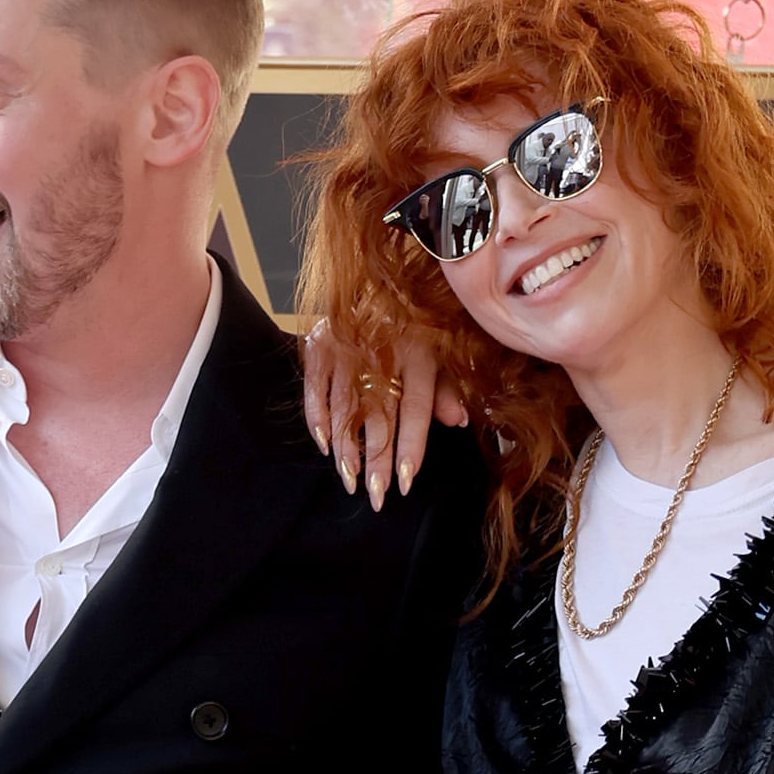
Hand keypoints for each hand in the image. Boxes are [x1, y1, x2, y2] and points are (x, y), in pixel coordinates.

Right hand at [301, 321, 466, 507]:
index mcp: (417, 352)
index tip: (405, 481)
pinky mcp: (320, 345)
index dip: (410, 447)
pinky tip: (324, 445)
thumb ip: (447, 388)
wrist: (375, 277)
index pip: (414, 409)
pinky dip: (317, 418)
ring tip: (351, 480)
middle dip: (377, 461)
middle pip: (379, 417)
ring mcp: (347, 349)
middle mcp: (382, 352)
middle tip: (376, 496)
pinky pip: (315, 390)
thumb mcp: (439, 349)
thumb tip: (459, 422)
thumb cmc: (412, 322)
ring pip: (346, 409)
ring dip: (347, 449)